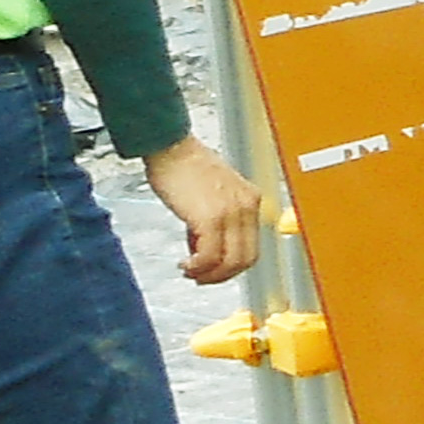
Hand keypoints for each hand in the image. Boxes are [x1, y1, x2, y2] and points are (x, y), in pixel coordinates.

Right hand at [143, 139, 263, 284]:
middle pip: (246, 259)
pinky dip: (198, 267)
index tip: (212, 269)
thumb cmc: (185, 166)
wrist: (171, 146)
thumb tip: (205, 250)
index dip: (231, 265)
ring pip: (231, 262)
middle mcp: (247, 206)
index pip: (251, 246)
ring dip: (209, 274)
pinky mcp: (211, 217)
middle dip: (222, 275)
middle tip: (200, 277)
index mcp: (250, 200)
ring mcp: (231, 212)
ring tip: (190, 271)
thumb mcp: (213, 194)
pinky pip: (210, 255)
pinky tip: (185, 264)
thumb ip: (216, 219)